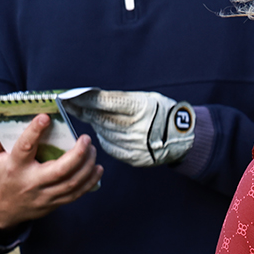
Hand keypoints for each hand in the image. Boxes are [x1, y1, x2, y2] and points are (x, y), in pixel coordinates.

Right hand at [0, 116, 100, 227]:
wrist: (0, 210)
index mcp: (14, 167)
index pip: (25, 148)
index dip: (35, 132)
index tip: (46, 117)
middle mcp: (31, 182)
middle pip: (59, 171)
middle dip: (77, 154)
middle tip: (86, 139)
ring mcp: (44, 195)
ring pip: (72, 183)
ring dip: (87, 166)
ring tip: (92, 150)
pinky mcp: (54, 203)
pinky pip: (77, 194)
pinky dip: (90, 181)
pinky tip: (97, 168)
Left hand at [68, 90, 196, 166]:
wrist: (183, 137)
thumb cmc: (162, 113)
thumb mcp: (145, 98)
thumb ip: (120, 100)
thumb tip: (92, 98)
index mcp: (140, 108)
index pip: (104, 102)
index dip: (84, 99)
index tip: (69, 96)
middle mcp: (136, 127)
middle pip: (100, 119)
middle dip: (83, 111)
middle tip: (71, 106)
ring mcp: (134, 144)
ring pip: (103, 133)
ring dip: (95, 125)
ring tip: (92, 117)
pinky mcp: (133, 157)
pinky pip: (110, 147)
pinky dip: (105, 138)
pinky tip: (107, 132)